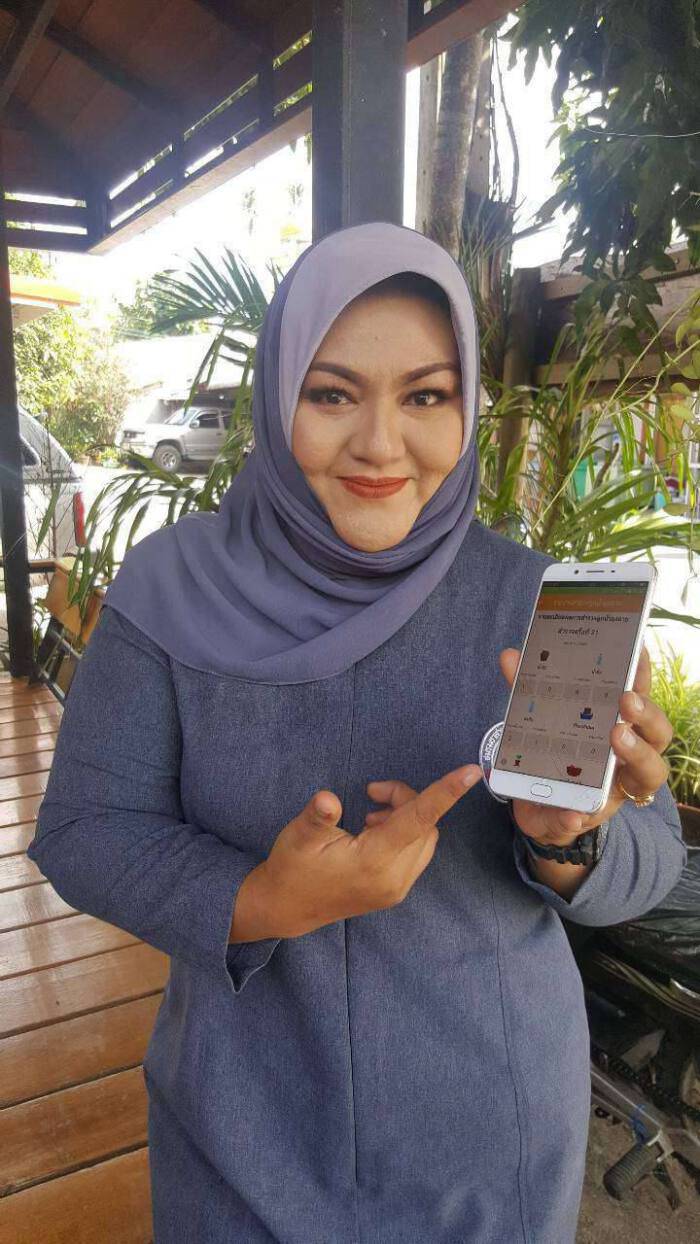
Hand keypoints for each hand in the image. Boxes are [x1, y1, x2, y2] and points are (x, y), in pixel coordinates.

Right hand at [250, 764, 481, 938]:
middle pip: (424, 824)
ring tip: (371, 812)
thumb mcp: (298, 836)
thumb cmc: (292, 868)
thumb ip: (318, 816)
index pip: (419, 820)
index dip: (446, 792)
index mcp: (373, 863)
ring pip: (425, 838)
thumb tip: (328, 800)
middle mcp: (393, 879)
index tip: (472, 772)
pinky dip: (406, 831)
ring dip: (407, 814)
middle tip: (374, 791)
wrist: (286, 908)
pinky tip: (375, 828)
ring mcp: (397, 888)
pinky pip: (417, 852)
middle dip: (406, 798)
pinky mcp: (395, 890)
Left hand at [498, 644, 672, 847]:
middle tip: (627, 700)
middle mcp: (629, 755)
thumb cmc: (554, 754)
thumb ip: (527, 690)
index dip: (643, 673)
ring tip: (616, 737)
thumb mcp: (540, 721)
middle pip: (657, 733)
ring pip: (648, 774)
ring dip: (635, 754)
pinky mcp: (587, 816)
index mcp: (620, 724)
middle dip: (646, 714)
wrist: (543, 805)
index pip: (640, 694)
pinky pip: (586, 817)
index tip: (637, 649)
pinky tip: (569, 812)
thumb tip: (510, 656)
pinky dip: (575, 815)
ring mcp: (616, 787)